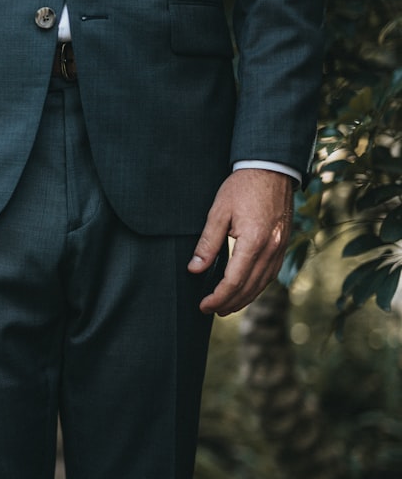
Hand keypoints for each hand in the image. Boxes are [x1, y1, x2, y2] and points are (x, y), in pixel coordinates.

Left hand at [189, 168, 293, 315]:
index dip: (218, 297)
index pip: (234, 281)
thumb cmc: (242, 186)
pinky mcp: (283, 244)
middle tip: (210, 311)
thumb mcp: (218, 212)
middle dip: (229, 303)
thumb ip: (207, 243)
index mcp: (254, 241)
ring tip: (226, 307)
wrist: (272, 168)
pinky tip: (246, 290)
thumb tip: (195, 270)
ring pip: (262, 283)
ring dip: (244, 299)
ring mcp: (280, 247)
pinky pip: (271, 273)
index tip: (203, 305)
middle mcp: (271, 249)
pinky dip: (257, 286)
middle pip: (249, 287)